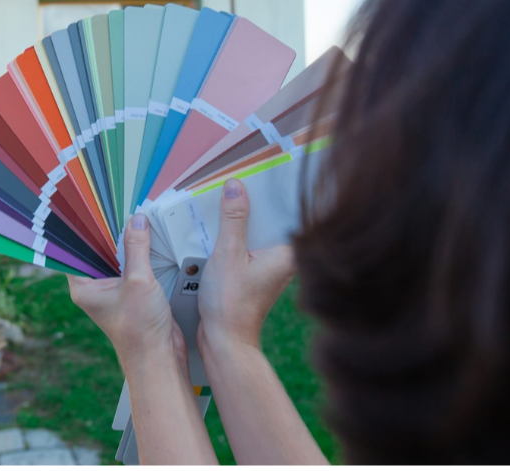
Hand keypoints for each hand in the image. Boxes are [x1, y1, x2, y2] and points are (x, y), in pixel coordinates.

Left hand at [68, 214, 186, 369]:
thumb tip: (137, 219)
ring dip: (125, 242)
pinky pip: (130, 266)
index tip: (89, 207)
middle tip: (117, 206)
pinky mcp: (130, 292)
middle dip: (108, 232)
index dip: (81, 229)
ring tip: (133, 217)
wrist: (159, 357)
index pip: (74, 250)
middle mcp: (94, 287)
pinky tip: (148, 238)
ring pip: (115, 258)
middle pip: (96, 251)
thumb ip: (136, 248)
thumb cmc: (140, 328)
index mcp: (84, 286)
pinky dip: (138, 254)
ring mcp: (113, 290)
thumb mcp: (138, 281)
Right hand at [197, 178, 294, 353]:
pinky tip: (220, 225)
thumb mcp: (227, 254)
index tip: (270, 168)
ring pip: (259, 232)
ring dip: (243, 218)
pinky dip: (237, 234)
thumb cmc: (231, 304)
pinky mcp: (256, 273)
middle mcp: (285, 259)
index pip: (289, 212)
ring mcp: (271, 267)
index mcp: (288, 253)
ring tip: (227, 196)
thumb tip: (236, 186)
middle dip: (256, 201)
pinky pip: (249, 244)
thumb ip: (232, 219)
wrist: (225, 341)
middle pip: (272, 219)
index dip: (280, 190)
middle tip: (241, 177)